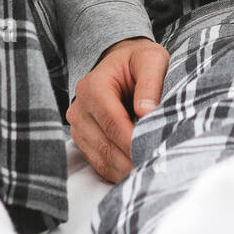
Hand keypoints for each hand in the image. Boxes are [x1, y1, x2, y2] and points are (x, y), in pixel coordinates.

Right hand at [67, 36, 168, 182]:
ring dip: (124, 170)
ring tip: (148, 173)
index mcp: (93, 87)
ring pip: (100, 158)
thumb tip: (146, 111)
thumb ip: (150, 82)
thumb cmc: (138, 60)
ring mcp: (77, 125)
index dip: (132, 141)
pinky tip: (136, 172)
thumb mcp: (150, 59)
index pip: (113, 122)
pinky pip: (98, 161)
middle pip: (105, 144)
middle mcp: (79, 108)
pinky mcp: (82, 138)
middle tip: (155, 169)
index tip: (154, 153)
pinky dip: (117, 170)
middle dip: (130, 160)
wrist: (121, 60)